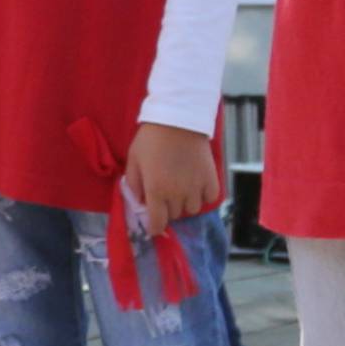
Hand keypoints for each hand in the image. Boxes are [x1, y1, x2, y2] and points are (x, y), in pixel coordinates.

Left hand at [124, 123, 219, 239]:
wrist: (179, 118)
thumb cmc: (151, 138)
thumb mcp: (133, 159)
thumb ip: (134, 185)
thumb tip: (139, 203)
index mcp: (156, 190)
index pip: (157, 224)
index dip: (154, 228)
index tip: (153, 224)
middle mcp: (177, 193)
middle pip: (175, 215)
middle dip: (168, 209)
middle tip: (165, 195)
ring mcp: (196, 187)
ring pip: (192, 209)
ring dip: (186, 203)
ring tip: (181, 189)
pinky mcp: (211, 178)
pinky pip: (210, 198)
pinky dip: (204, 195)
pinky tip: (197, 185)